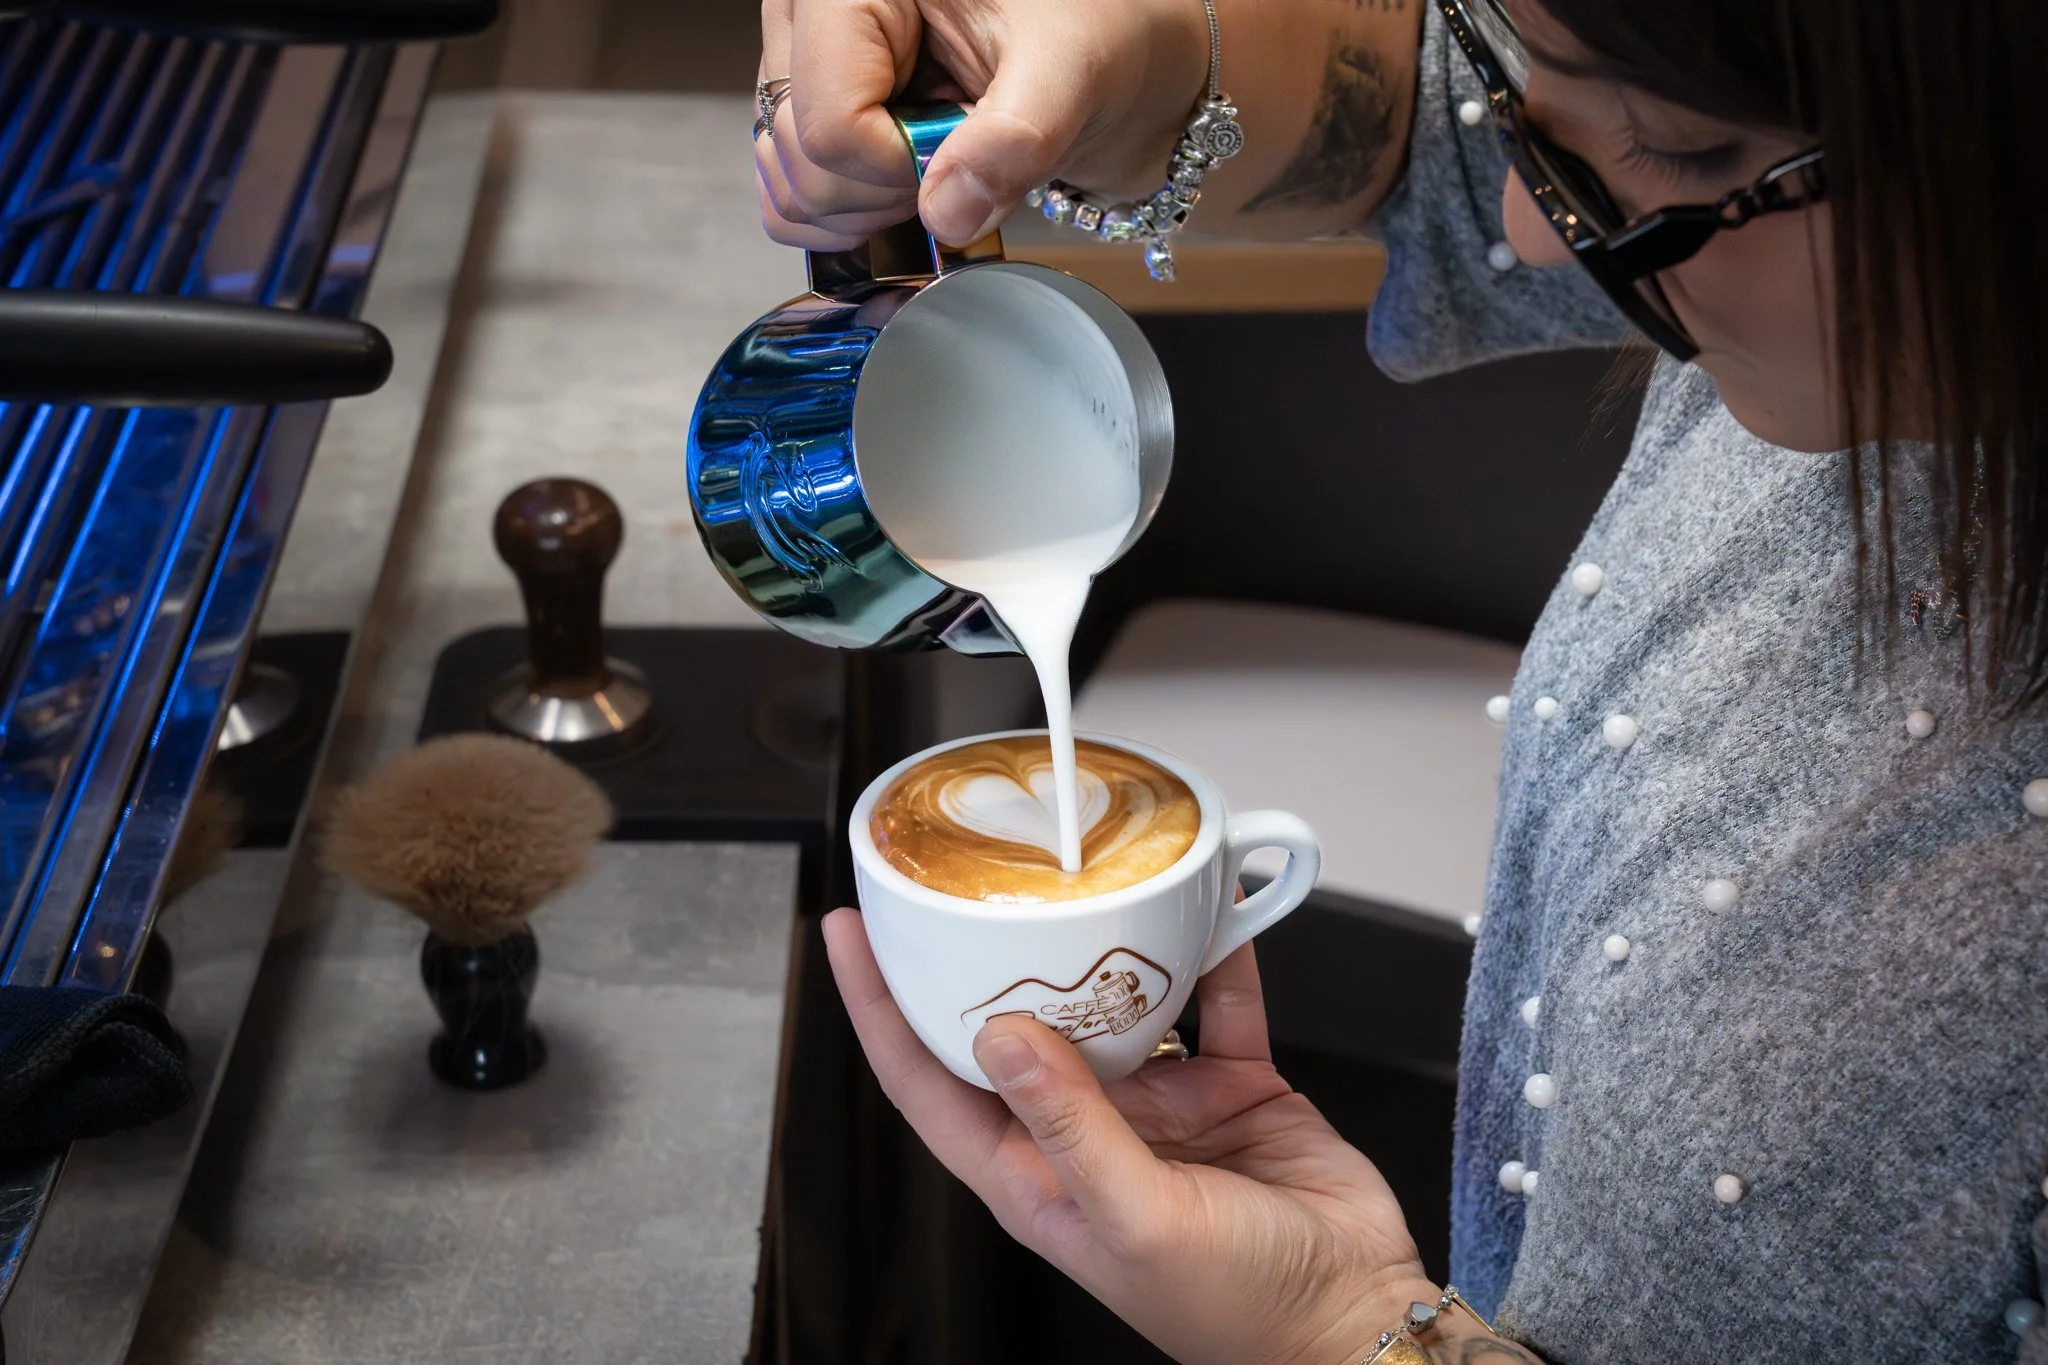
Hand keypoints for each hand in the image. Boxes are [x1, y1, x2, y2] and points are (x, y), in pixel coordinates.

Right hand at [756, 0, 1211, 249]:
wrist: (1113, 47)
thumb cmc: (1093, 25)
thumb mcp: (1071, 71)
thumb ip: (1014, 140)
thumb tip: (948, 213)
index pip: (828, 122)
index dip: (896, 169)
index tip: (962, 155)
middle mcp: (810, 16)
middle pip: (799, 159)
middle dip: (885, 193)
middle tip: (960, 157)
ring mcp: (803, 67)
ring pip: (787, 188)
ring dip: (868, 212)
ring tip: (941, 164)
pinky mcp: (811, 112)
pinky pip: (790, 199)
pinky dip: (850, 220)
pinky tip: (912, 184)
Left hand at [823, 906, 1439, 1364]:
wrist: (1358, 1319)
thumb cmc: (1242, 1311)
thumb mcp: (1138, 1219)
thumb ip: (1072, 1126)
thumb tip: (999, 1037)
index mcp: (1035, 1178)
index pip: (928, 1082)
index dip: (880, 1010)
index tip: (851, 935)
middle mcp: (1085, 1133)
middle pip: (1013, 1029)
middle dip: (985, 960)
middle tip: (963, 883)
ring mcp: (1158, 1106)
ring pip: (1113, 1003)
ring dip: (1102, 949)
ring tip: (1082, 882)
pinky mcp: (1230, 1085)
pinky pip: (1216, 1002)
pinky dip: (1216, 955)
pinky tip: (1210, 908)